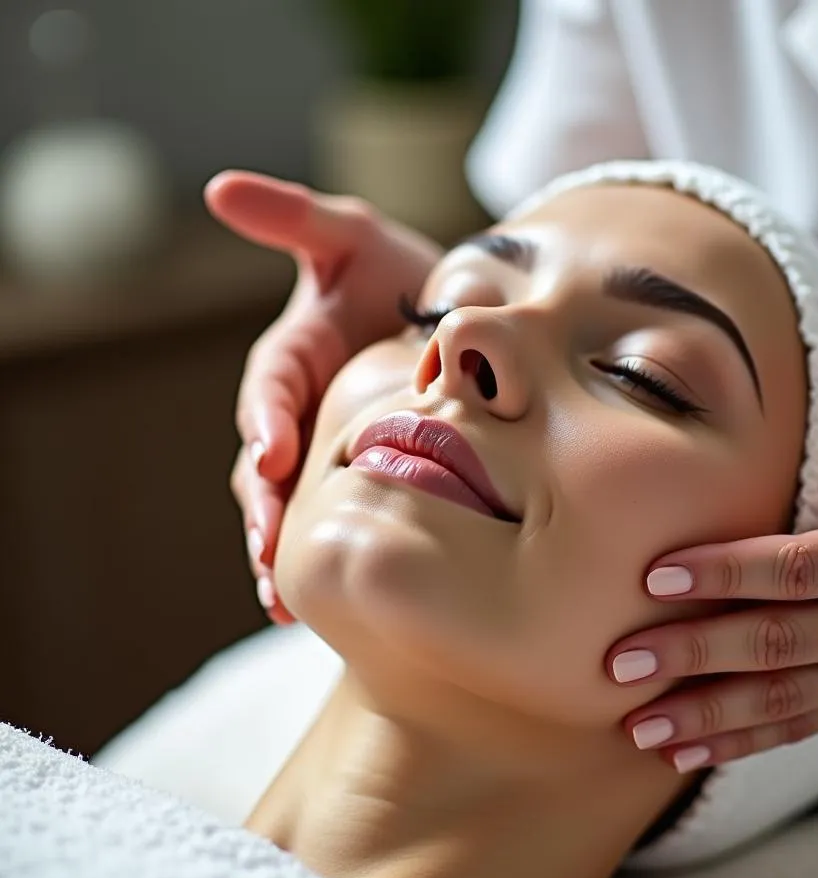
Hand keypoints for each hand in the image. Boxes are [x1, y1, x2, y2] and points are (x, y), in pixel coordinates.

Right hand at [205, 171, 442, 621]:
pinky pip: (331, 523)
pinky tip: (317, 607)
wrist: (455, 317)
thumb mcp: (352, 236)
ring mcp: (325, 452)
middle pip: (267, 468)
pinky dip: (322, 559)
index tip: (271, 451)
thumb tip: (220, 188)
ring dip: (282, 552)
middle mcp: (299, 413)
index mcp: (294, 358)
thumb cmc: (398, 273)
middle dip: (267, 510)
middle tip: (270, 553)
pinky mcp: (355, 480)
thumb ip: (295, 219)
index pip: (270, 391)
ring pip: (291, 508)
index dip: (266, 420)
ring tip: (284, 599)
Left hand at [611, 329, 817, 770]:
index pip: (800, 566)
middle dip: (694, 653)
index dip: (727, 572)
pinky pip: (804, 724)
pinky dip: (743, 743)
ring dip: (707, 716)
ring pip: (784, 698)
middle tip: (619, 661)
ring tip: (636, 725)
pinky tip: (686, 754)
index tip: (656, 575)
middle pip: (778, 641)